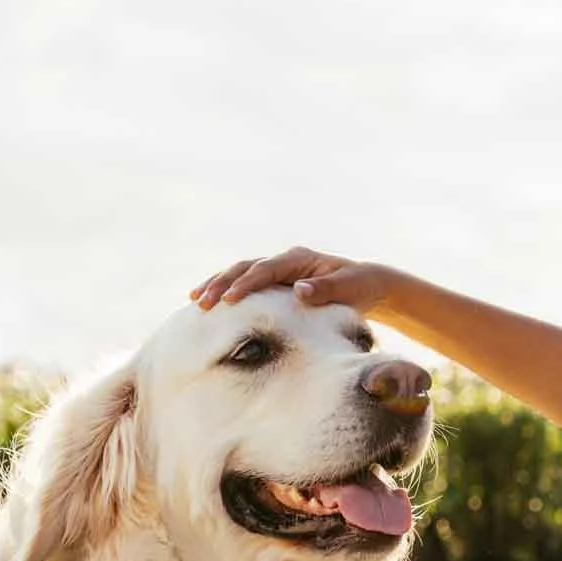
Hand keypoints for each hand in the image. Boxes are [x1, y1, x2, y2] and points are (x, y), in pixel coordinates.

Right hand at [190, 246, 399, 313]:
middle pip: (245, 267)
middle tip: (202, 301)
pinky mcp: (275, 282)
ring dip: (217, 284)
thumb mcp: (348, 290)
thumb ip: (325, 290)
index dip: (245, 284)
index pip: (265, 270)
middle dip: (221, 283)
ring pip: (240, 272)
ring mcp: (278, 270)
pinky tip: (208, 301)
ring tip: (195, 299)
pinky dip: (226, 290)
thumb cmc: (358, 288)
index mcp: (299, 259)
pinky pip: (245, 283)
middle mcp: (285, 261)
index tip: (228, 300)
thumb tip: (298, 290)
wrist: (366, 285)